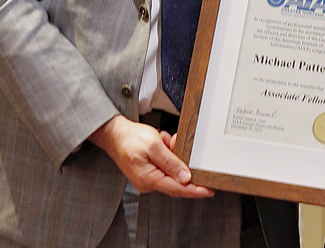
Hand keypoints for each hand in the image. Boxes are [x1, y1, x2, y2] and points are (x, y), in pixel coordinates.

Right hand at [90, 115, 213, 198]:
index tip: (209, 190)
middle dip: (182, 162)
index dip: (195, 190)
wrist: (114, 134)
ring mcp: (148, 179)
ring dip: (173, 155)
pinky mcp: (148, 173)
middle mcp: (148, 183)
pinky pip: (165, 166)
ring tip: (164, 140)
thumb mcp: (154, 146)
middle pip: (176, 180)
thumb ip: (171, 162)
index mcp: (149, 179)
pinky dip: (167, 154)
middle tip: (176, 144)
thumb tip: (186, 177)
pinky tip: (162, 143)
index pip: (178, 189)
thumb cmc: (130, 138)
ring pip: (171, 170)